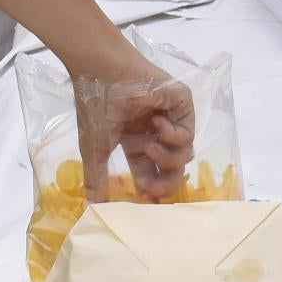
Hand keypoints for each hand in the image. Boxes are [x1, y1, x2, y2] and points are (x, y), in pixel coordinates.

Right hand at [73, 64, 196, 201]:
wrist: (102, 72)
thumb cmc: (96, 106)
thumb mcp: (95, 150)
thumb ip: (97, 180)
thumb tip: (93, 209)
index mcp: (136, 143)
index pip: (152, 174)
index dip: (152, 189)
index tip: (143, 197)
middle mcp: (155, 132)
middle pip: (173, 169)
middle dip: (166, 182)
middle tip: (153, 185)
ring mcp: (170, 118)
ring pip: (184, 154)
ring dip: (167, 157)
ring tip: (150, 146)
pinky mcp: (182, 103)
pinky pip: (188, 132)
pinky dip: (173, 135)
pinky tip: (157, 122)